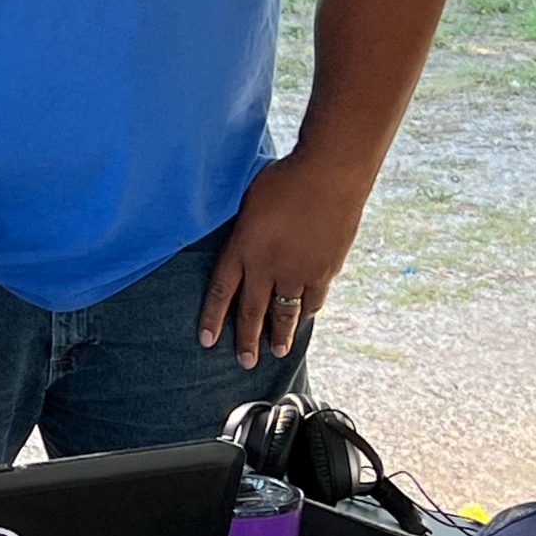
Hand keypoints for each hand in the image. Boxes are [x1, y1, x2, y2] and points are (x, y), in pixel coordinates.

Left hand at [196, 153, 370, 368]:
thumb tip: (240, 242)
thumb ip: (242, 229)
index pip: (221, 292)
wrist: (329, 173)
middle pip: (253, 312)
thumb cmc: (284, 177)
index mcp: (243, 248)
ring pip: (286, 313)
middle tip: (244, 362)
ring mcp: (299, 271)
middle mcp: (268, 266)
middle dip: (246, 340)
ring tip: (275, 352)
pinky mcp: (326, 269)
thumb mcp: (247, 201)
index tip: (206, 341)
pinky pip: (313, 299)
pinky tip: (303, 318)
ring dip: (280, 335)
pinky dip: (306, 310)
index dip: (212, 318)